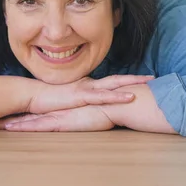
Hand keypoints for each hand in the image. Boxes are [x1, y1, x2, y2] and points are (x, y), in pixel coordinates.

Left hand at [0, 105, 114, 131]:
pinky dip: (22, 126)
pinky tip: (8, 128)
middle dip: (6, 118)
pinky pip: (37, 126)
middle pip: (25, 115)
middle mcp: (54, 111)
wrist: (115, 103)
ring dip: (8, 124)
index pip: (34, 112)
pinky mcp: (61, 122)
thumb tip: (78, 113)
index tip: (3, 117)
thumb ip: (81, 111)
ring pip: (26, 121)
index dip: (19, 114)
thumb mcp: (90, 110)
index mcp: (59, 109)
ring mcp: (55, 116)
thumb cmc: (106, 107)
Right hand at [27, 75, 153, 113]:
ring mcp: (86, 88)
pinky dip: (117, 96)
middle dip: (135, 78)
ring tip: (149, 82)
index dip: (126, 81)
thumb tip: (87, 107)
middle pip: (117, 80)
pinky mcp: (81, 96)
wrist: (32, 96)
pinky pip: (102, 96)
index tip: (142, 80)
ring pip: (114, 84)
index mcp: (87, 85)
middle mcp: (89, 84)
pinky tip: (129, 97)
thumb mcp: (67, 101)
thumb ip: (79, 102)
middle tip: (153, 78)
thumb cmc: (47, 100)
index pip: (110, 82)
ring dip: (131, 83)